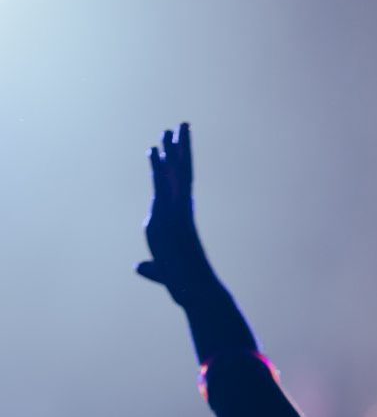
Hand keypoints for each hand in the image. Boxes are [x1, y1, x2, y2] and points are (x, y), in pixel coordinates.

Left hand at [137, 124, 215, 304]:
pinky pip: (169, 185)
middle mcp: (179, 212)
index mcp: (177, 221)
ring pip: (177, 173)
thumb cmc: (184, 286)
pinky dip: (162, 166)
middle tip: (180, 124)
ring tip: (173, 126)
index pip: (175, 188)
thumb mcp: (160, 272)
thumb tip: (140, 267)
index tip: (167, 148)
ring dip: (175, 148)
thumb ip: (150, 268)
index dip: (172, 167)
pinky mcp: (175, 216)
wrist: (197, 291)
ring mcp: (178, 212)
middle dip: (180, 149)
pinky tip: (157, 149)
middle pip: (181, 173)